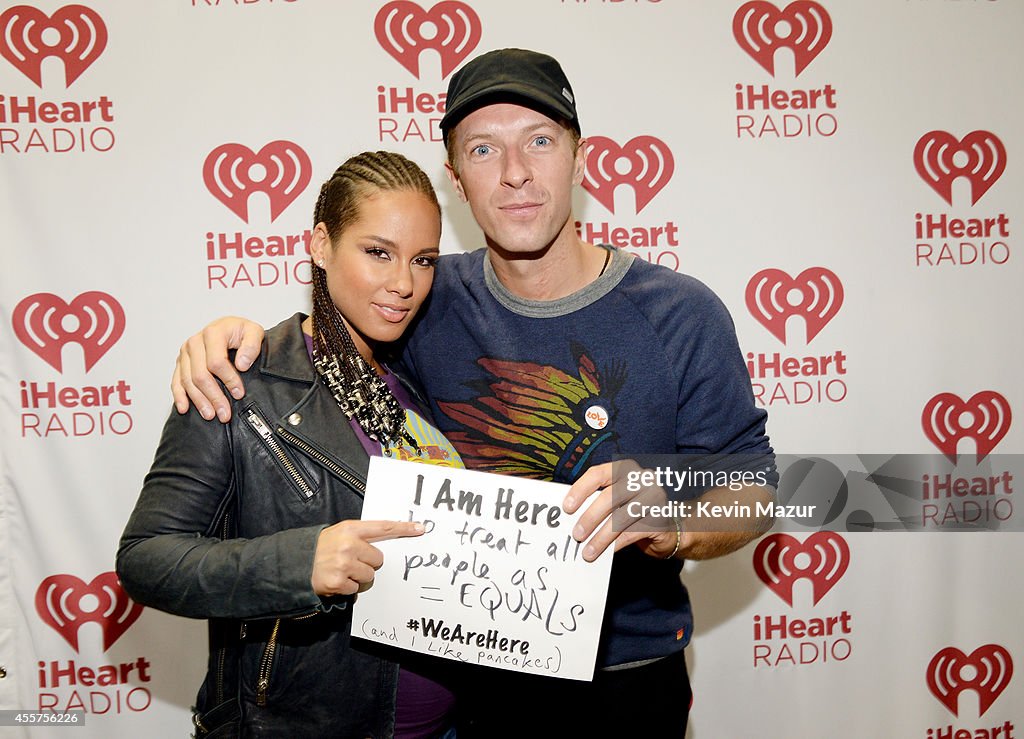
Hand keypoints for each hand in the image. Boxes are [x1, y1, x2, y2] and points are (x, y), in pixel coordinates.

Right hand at [171, 316, 264, 421]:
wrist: (229, 328)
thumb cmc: (240, 331)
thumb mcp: (254, 332)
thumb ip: (252, 345)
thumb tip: (242, 364)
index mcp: (212, 333)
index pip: (216, 362)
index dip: (228, 380)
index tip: (239, 393)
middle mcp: (195, 342)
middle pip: (200, 375)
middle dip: (213, 397)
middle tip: (224, 413)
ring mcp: (185, 353)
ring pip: (188, 381)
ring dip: (199, 401)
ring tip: (211, 415)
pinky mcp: (181, 362)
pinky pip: (176, 381)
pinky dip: (179, 396)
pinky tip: (184, 408)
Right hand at [311, 519, 424, 595]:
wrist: (296, 562)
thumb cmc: (322, 547)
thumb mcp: (340, 533)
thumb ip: (362, 536)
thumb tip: (387, 544)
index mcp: (350, 529)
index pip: (383, 527)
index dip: (403, 529)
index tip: (420, 529)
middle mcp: (348, 545)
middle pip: (378, 559)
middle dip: (367, 562)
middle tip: (351, 561)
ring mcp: (343, 564)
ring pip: (369, 576)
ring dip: (358, 577)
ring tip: (342, 571)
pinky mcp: (337, 582)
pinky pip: (355, 589)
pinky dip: (348, 587)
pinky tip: (336, 580)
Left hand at [563, 462, 679, 562]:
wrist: (666, 527)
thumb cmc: (633, 510)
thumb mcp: (615, 500)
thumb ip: (596, 500)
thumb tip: (570, 516)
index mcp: (624, 468)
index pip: (598, 473)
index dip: (580, 490)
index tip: (567, 508)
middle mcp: (641, 478)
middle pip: (610, 496)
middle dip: (590, 517)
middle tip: (576, 535)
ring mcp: (654, 497)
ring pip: (621, 517)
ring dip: (601, 537)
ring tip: (587, 552)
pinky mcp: (660, 518)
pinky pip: (632, 533)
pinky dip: (616, 544)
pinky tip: (605, 553)